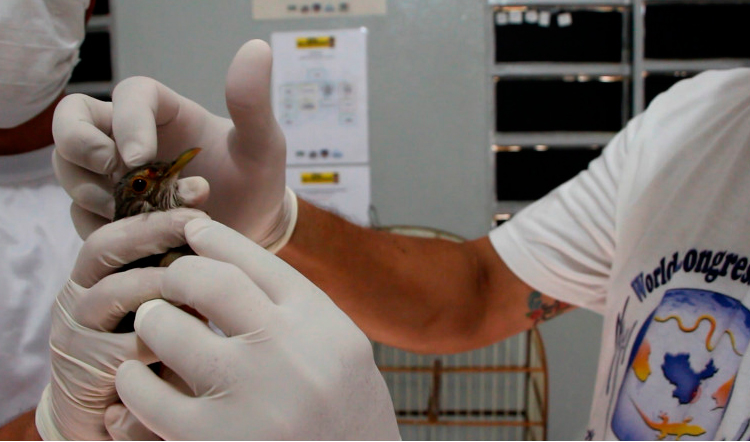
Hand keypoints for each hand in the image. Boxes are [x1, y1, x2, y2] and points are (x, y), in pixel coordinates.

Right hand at [35, 209, 209, 439]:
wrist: (114, 406)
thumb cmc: (149, 342)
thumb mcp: (163, 300)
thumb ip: (176, 266)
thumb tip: (210, 222)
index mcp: (99, 267)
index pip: (120, 222)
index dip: (160, 206)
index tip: (202, 193)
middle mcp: (81, 290)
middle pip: (106, 244)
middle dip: (156, 229)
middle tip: (198, 222)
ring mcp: (77, 327)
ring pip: (116, 291)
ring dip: (163, 281)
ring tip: (205, 275)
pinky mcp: (85, 366)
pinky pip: (126, 344)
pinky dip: (165, 335)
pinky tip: (198, 332)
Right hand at [52, 40, 294, 249]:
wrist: (252, 230)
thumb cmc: (255, 180)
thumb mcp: (262, 144)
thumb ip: (253, 103)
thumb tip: (258, 49)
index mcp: (163, 113)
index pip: (128, 95)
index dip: (126, 121)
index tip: (141, 157)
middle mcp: (128, 138)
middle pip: (71, 122)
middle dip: (80, 146)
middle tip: (115, 175)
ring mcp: (113, 176)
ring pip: (68, 170)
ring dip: (90, 192)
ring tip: (140, 217)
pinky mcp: (108, 214)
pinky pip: (82, 217)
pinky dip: (104, 229)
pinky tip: (144, 241)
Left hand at [109, 219, 400, 439]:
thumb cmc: (350, 420)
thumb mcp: (344, 353)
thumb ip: (299, 312)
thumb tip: (235, 266)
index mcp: (323, 324)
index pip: (256, 261)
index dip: (216, 239)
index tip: (194, 231)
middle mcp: (287, 351)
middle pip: (208, 282)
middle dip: (178, 274)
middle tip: (169, 282)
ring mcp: (248, 397)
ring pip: (168, 329)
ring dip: (152, 322)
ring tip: (153, 327)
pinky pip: (146, 397)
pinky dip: (134, 383)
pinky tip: (138, 380)